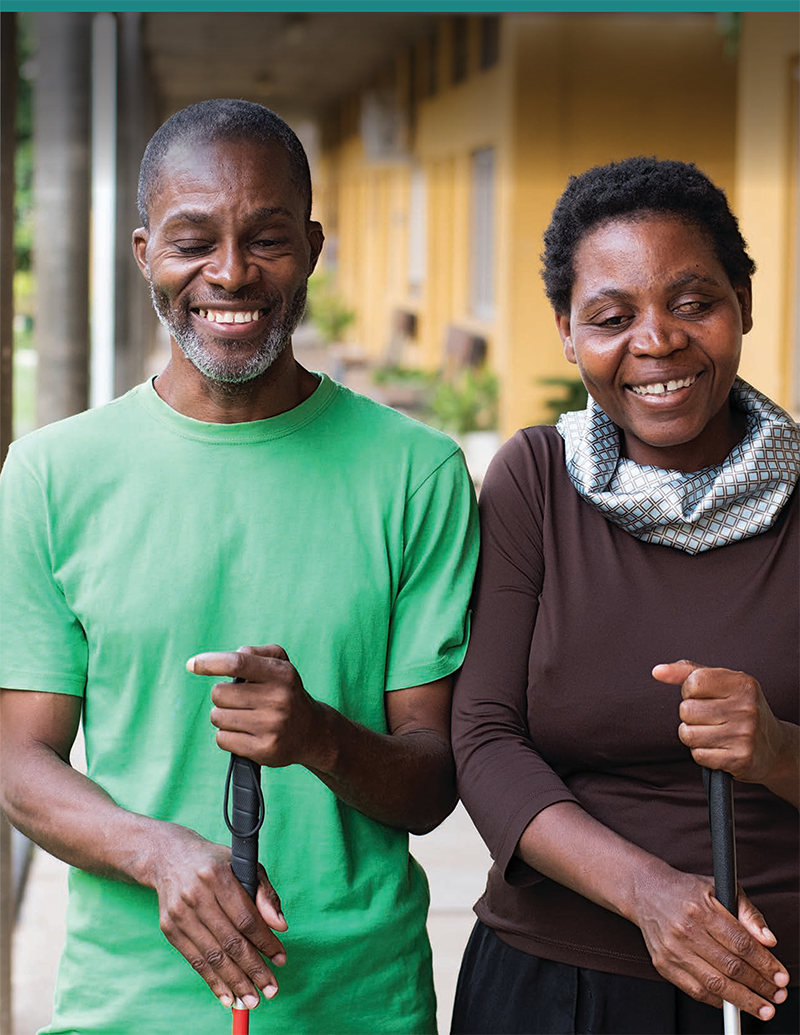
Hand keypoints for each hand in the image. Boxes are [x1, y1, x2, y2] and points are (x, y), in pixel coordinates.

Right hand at [150, 824, 286, 1007]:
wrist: (169, 857)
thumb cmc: (215, 863)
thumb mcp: (244, 865)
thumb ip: (264, 894)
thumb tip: (281, 927)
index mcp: (218, 876)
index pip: (246, 918)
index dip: (265, 942)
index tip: (281, 959)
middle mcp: (196, 895)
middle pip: (230, 941)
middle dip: (254, 969)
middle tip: (271, 990)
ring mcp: (180, 913)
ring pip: (212, 956)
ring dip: (235, 982)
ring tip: (252, 1000)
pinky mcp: (169, 928)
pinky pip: (194, 961)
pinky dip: (212, 981)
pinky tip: (227, 996)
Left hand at [188, 645, 330, 768]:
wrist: (313, 732)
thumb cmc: (287, 692)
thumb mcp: (281, 664)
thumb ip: (255, 653)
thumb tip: (227, 658)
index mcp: (281, 674)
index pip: (238, 663)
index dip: (210, 663)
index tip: (191, 665)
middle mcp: (278, 699)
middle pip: (220, 693)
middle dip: (222, 695)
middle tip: (238, 699)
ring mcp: (271, 726)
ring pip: (218, 717)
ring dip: (223, 715)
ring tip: (243, 716)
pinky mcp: (263, 749)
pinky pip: (222, 739)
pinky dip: (227, 735)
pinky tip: (244, 732)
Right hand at [632, 863, 788, 1019]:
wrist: (645, 891)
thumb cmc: (687, 891)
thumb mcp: (721, 889)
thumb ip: (749, 914)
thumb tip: (769, 941)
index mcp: (701, 908)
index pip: (741, 943)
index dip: (765, 964)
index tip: (781, 976)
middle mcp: (685, 930)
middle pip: (731, 967)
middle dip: (760, 986)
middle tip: (777, 994)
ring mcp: (672, 950)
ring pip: (715, 984)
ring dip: (744, 1001)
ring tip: (763, 1008)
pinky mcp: (663, 965)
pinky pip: (696, 991)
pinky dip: (719, 1001)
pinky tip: (734, 1002)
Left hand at [652, 660, 787, 783]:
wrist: (775, 748)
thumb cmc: (740, 710)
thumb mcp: (721, 684)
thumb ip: (687, 672)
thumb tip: (658, 671)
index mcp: (742, 683)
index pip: (693, 682)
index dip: (689, 691)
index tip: (703, 697)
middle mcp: (746, 708)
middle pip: (686, 710)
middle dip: (690, 716)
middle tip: (710, 718)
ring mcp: (745, 735)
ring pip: (688, 734)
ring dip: (693, 736)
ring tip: (713, 733)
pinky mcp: (740, 759)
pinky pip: (698, 755)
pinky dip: (703, 753)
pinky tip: (719, 748)